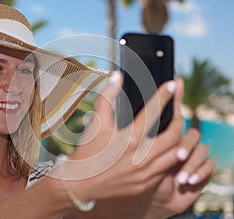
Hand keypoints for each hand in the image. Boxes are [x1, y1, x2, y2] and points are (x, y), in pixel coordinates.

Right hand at [63, 71, 193, 201]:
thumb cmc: (87, 152)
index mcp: (128, 139)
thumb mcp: (95, 123)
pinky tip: (164, 148)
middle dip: (179, 117)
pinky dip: (170, 157)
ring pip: (176, 153)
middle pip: (174, 133)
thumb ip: (107, 97)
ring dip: (178, 139)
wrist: (80, 184)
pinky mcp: (146, 184)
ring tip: (174, 128)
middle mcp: (141, 157)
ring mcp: (145, 173)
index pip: (153, 111)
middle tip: (177, 108)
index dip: (165, 95)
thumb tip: (117, 76)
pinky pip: (167, 169)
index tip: (173, 84)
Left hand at [146, 130, 214, 218]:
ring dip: (192, 164)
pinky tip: (190, 181)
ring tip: (180, 179)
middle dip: (187, 145)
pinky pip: (209, 165)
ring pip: (202, 150)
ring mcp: (194, 157)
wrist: (157, 198)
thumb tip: (155, 133)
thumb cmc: (148, 177)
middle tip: (179, 157)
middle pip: (194, 135)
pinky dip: (201, 172)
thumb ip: (154, 147)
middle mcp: (184, 145)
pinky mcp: (204, 170)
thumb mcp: (148, 162)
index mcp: (170, 138)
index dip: (177, 131)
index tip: (170, 143)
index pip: (180, 125)